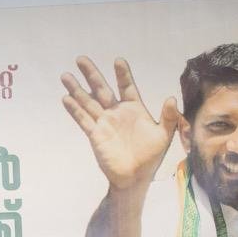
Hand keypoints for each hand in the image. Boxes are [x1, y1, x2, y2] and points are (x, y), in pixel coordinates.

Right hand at [60, 57, 180, 189]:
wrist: (134, 178)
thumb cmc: (150, 157)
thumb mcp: (164, 136)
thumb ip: (169, 117)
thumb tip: (171, 98)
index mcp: (134, 109)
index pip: (127, 87)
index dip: (123, 74)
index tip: (118, 60)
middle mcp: (117, 112)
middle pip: (102, 89)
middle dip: (92, 74)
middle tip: (81, 58)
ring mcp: (104, 122)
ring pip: (88, 101)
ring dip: (77, 89)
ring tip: (65, 75)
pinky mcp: (95, 134)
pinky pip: (83, 119)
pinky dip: (74, 109)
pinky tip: (66, 98)